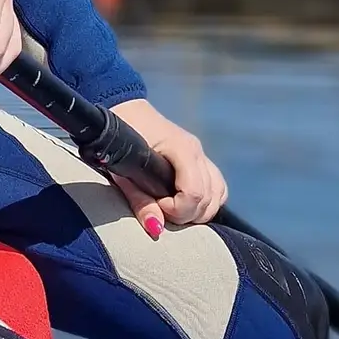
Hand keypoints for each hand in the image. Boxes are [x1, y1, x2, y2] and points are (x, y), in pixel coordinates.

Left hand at [109, 99, 226, 229]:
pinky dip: (206, 202)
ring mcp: (202, 155)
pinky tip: (185, 203)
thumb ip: (140, 201)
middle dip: (185, 214)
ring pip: (218, 195)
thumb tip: (156, 229)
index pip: (194, 193)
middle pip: (208, 199)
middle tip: (159, 208)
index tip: (156, 205)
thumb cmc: (120, 138)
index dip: (176, 209)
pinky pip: (217, 188)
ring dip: (197, 211)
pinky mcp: (201, 160)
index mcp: (181, 148)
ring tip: (171, 208)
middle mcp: (197, 151)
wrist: (124, 109)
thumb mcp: (123, 170)